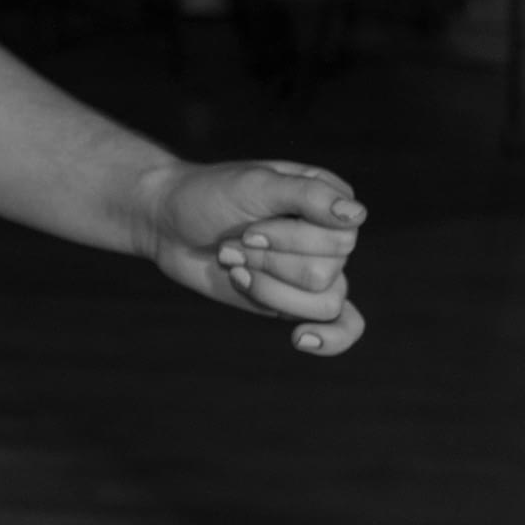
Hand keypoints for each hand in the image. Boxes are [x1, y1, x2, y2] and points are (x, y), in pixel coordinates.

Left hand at [135, 160, 365, 355]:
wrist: (166, 221)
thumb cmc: (208, 195)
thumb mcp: (254, 185)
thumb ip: (307, 196)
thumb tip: (357, 215)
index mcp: (331, 199)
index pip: (339, 238)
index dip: (288, 241)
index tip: (246, 229)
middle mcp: (331, 235)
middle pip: (324, 273)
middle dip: (267, 262)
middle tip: (233, 243)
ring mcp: (316, 269)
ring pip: (322, 303)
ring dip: (267, 288)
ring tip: (235, 265)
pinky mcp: (296, 298)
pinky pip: (343, 325)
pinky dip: (331, 338)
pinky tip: (302, 339)